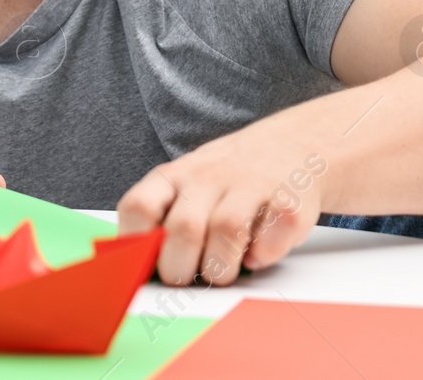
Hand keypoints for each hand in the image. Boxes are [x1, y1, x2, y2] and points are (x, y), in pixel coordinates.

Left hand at [116, 126, 326, 286]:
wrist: (292, 144)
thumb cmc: (225, 179)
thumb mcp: (185, 184)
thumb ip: (159, 218)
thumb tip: (131, 266)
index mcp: (175, 175)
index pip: (139, 206)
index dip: (135, 244)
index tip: (143, 265)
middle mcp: (210, 176)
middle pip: (183, 228)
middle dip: (179, 268)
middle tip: (185, 277)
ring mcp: (251, 185)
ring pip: (226, 233)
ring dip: (219, 268)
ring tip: (220, 271)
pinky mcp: (289, 202)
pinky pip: (270, 241)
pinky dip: (261, 257)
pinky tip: (256, 253)